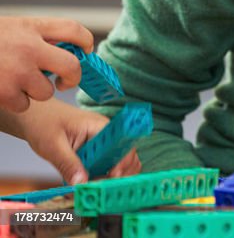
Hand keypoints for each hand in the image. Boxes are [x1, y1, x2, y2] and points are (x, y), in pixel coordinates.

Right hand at [0, 16, 93, 111]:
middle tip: (64, 81)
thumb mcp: (13, 27)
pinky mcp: (4, 91)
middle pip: (71, 66)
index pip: (74, 30)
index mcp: (31, 27)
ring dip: (36, 92)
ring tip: (20, 83)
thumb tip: (67, 50)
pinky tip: (5, 92)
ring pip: (46, 91)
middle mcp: (29, 47)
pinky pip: (24, 104)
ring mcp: (17, 71)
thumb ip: (37, 36)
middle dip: (72, 77)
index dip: (85, 42)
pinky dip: (17, 102)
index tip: (85, 51)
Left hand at [7, 99, 140, 183]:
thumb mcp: (53, 146)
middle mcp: (107, 136)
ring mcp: (102, 145)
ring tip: (89, 189)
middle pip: (126, 158)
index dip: (122, 163)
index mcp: (101, 127)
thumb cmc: (43, 123)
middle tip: (97, 190)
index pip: (123, 146)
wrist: (35, 116)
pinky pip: (104, 168)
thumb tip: (81, 184)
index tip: (111, 178)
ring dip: (107, 179)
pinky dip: (97, 179)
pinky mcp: (95, 153)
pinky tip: (83, 185)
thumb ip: (68, 164)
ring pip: (118, 165)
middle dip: (116, 176)